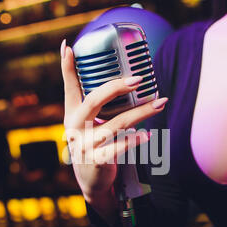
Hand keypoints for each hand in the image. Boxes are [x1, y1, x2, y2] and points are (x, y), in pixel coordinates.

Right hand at [60, 39, 167, 221]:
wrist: (90, 179)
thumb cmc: (91, 143)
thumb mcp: (84, 123)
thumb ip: (91, 101)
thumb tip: (107, 81)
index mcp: (72, 114)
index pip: (69, 87)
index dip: (67, 67)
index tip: (68, 46)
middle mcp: (75, 128)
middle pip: (94, 101)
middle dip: (115, 87)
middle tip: (138, 79)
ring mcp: (85, 145)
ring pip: (115, 124)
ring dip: (140, 113)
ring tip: (159, 103)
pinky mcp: (98, 161)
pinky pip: (118, 148)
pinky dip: (134, 140)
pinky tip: (148, 135)